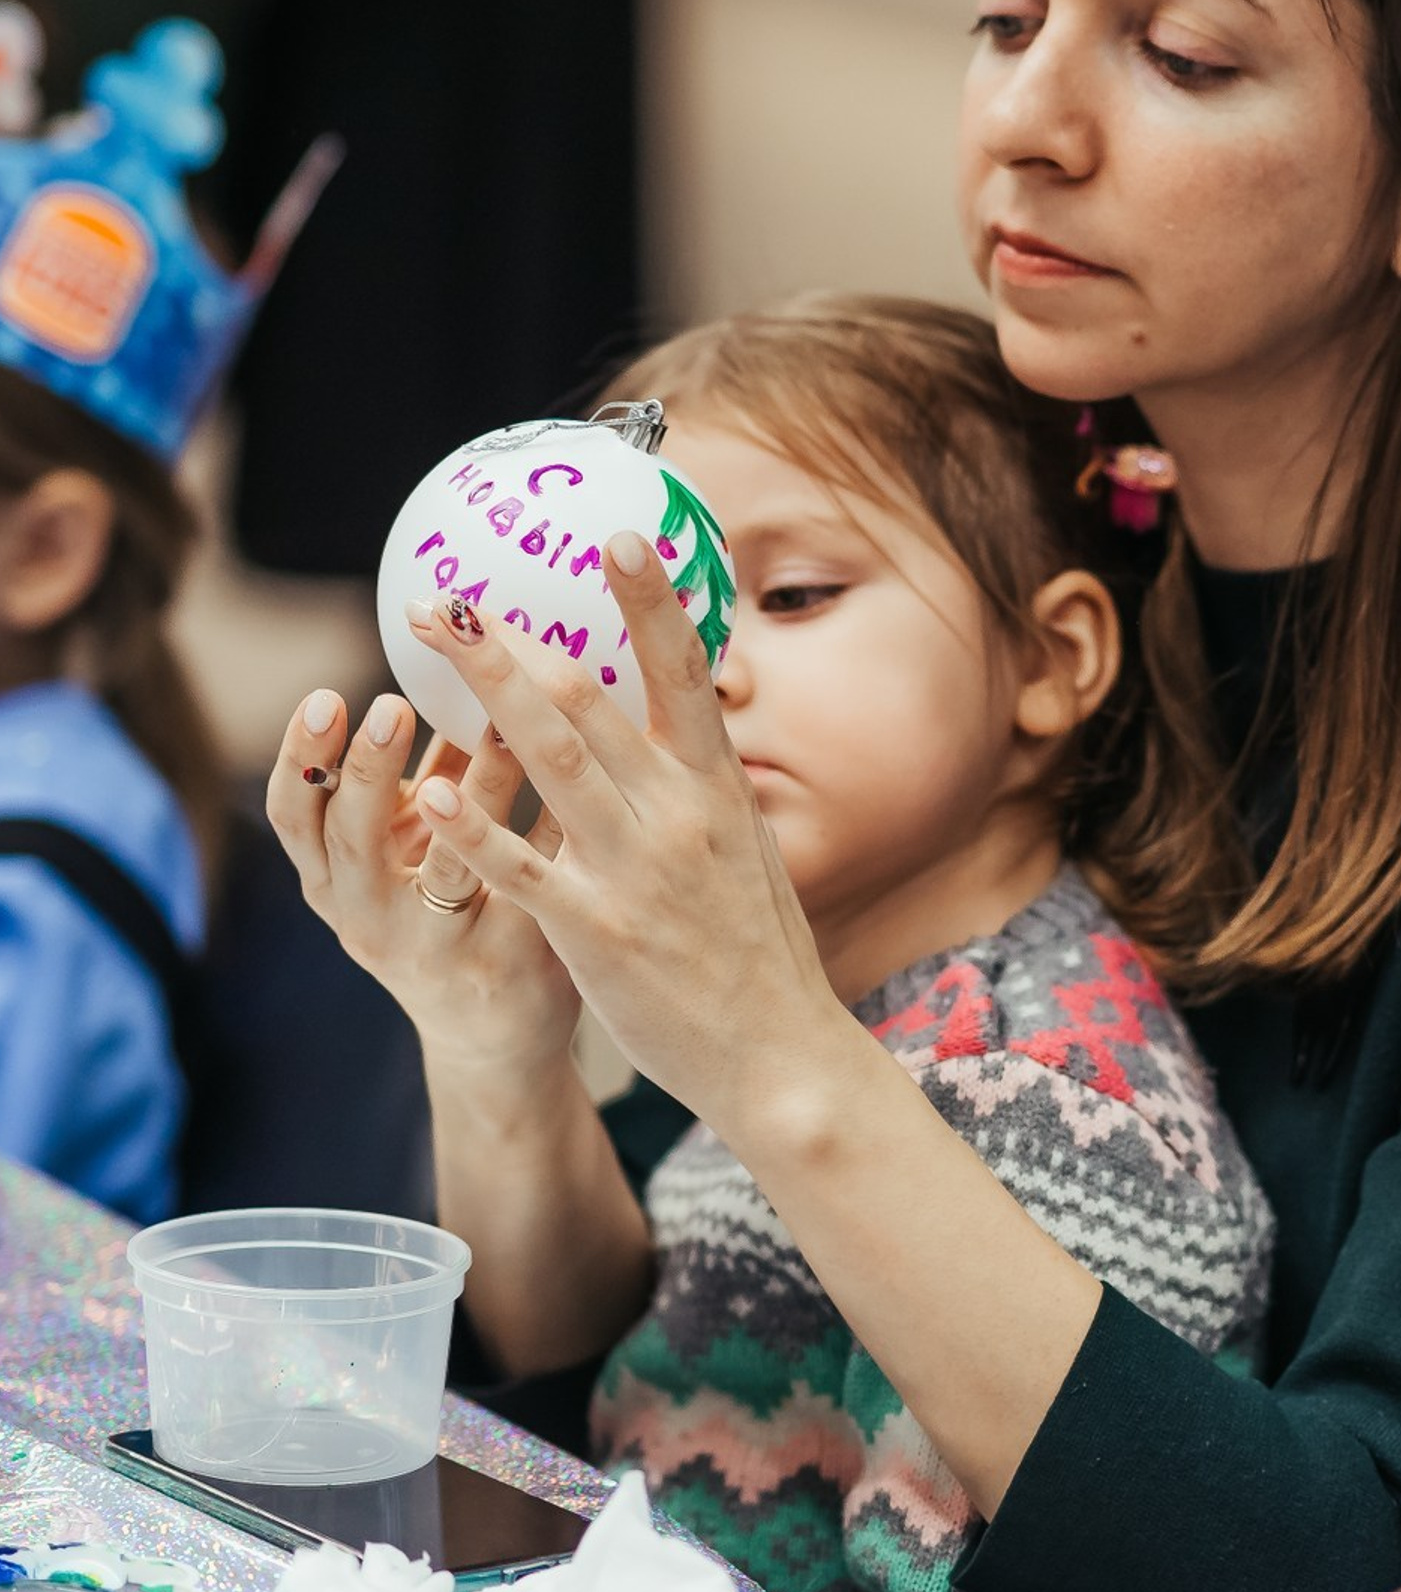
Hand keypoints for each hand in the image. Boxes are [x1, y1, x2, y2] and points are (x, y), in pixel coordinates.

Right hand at [268, 688, 580, 1087]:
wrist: (494, 1037)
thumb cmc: (450, 908)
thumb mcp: (415, 846)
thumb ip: (424, 771)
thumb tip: (447, 658)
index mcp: (334, 883)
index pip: (295, 818)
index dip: (302, 761)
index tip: (323, 697)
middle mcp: (370, 921)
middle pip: (350, 841)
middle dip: (366, 769)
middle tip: (390, 703)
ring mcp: (437, 949)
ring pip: (446, 865)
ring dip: (468, 794)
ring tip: (496, 727)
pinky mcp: (506, 967)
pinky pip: (527, 887)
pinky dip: (544, 833)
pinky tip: (577, 783)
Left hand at [391, 542, 844, 1133]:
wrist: (783, 1054)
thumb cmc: (761, 952)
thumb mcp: (750, 849)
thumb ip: (707, 786)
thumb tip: (690, 722)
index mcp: (719, 789)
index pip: (685, 672)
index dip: (652, 600)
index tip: (620, 536)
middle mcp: (680, 815)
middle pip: (592, 701)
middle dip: (516, 640)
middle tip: (452, 594)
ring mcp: (638, 872)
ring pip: (552, 761)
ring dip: (487, 692)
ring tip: (435, 642)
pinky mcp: (599, 935)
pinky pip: (524, 870)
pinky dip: (474, 829)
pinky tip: (426, 793)